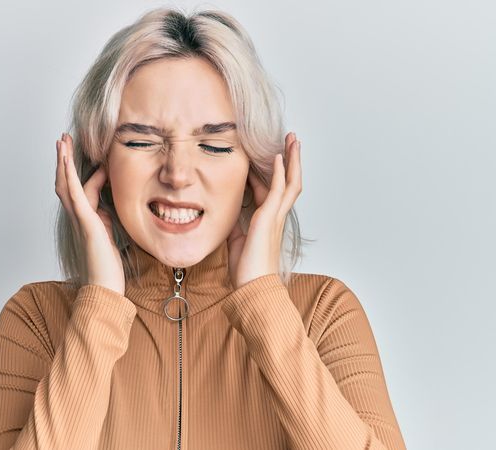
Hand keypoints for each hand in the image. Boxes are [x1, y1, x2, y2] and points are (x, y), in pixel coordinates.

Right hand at [55, 133, 125, 294]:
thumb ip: (108, 219)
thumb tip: (108, 207)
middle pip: (65, 182)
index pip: (83, 189)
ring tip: (62, 141)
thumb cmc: (109, 266)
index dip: (87, 171)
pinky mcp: (85, 221)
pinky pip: (74, 194)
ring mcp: (80, 218)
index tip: (97, 156)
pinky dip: (69, 176)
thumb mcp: (111, 234)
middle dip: (64, 160)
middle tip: (63, 139)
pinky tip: (66, 161)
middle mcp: (79, 216)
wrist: (105, 287)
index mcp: (86, 218)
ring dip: (63, 161)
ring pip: (65, 184)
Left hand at [226, 132, 301, 289]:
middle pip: (291, 181)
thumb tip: (230, 215)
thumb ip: (236, 225)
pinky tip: (278, 156)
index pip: (272, 191)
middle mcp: (276, 217)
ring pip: (291, 182)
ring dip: (292, 159)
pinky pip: (279, 190)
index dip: (269, 173)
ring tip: (292, 140)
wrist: (253, 288)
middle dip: (292, 160)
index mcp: (268, 221)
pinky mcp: (269, 218)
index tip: (263, 157)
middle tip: (292, 140)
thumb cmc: (247, 270)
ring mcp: (275, 217)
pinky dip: (279, 172)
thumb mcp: (237, 241)